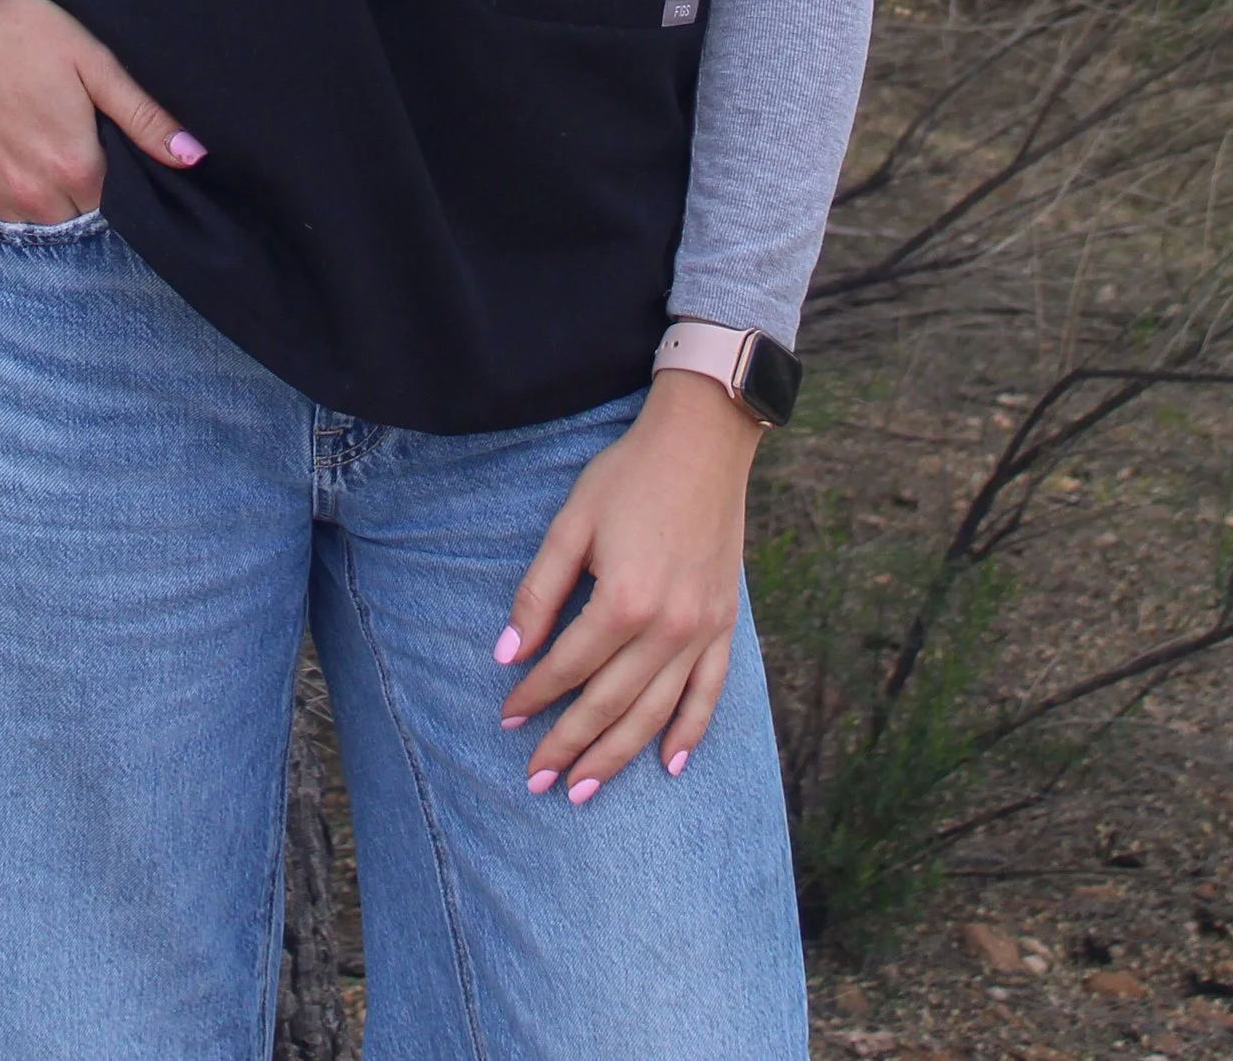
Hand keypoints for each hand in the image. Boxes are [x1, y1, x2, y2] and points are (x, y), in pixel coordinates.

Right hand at [0, 0, 205, 222]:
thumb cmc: (25, 34)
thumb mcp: (95, 63)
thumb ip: (144, 116)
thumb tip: (194, 158)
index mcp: (77, 170)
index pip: (121, 200)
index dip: (120, 169)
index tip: (107, 137)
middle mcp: (38, 199)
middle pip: (83, 213)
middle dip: (88, 183)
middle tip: (75, 131)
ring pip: (46, 219)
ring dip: (53, 193)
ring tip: (45, 138)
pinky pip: (8, 214)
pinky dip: (18, 193)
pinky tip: (17, 150)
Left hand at [495, 372, 760, 799]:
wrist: (703, 442)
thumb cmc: (629, 475)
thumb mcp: (571, 523)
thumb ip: (539, 591)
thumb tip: (509, 653)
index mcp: (622, 601)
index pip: (567, 667)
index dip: (533, 696)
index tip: (507, 717)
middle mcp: (666, 628)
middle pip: (608, 704)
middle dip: (567, 746)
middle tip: (536, 781)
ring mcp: (702, 631)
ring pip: (653, 713)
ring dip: (616, 756)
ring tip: (583, 790)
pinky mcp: (725, 624)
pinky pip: (709, 694)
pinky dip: (689, 731)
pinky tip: (669, 763)